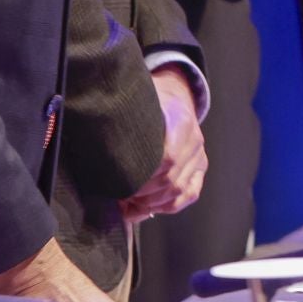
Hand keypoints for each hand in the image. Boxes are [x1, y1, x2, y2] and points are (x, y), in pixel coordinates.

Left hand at [120, 68, 207, 221]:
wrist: (175, 94)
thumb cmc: (150, 103)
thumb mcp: (136, 106)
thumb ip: (123, 125)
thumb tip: (101, 153)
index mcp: (179, 119)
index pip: (168, 159)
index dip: (144, 178)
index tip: (121, 184)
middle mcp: (194, 138)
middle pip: (171, 179)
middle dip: (143, 194)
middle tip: (120, 198)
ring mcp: (199, 154)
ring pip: (180, 190)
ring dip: (153, 203)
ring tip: (130, 204)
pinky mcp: (200, 166)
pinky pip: (190, 193)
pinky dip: (169, 206)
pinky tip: (150, 207)